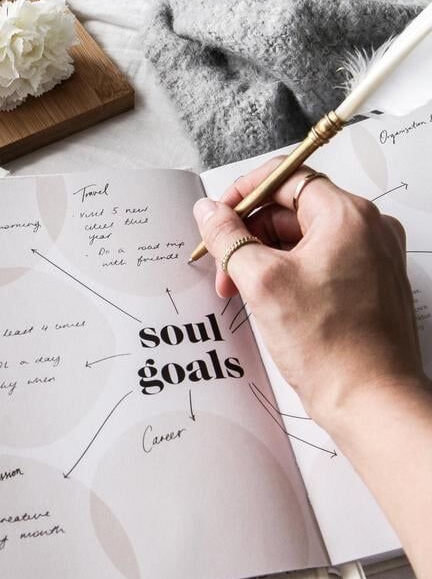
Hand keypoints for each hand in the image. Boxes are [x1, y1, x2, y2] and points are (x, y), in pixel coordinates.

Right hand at [193, 157, 425, 433]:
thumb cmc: (331, 347)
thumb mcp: (262, 282)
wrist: (369, 400)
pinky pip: (316, 262)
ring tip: (239, 289)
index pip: (287, 177)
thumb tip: (208, 212)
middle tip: (223, 265)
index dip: (245, 193)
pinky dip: (285, 273)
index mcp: (348, 217)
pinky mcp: (364, 284)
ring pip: (301, 239)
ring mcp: (368, 258)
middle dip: (249, 235)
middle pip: (291, 210)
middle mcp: (365, 230)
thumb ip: (229, 238)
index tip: (220, 215)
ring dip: (263, 257)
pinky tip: (265, 299)